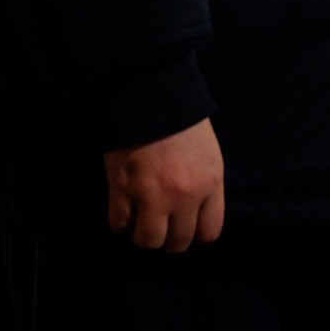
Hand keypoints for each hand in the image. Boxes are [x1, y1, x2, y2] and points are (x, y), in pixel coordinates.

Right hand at [104, 117, 224, 250]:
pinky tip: (124, 207)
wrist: (149, 88)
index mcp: (210, 182)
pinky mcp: (122, 187)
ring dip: (143, 233)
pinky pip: (119, 224)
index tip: (184, 226)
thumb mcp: (207, 151)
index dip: (194, 234)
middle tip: (160, 223)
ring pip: (148, 241)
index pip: (209, 233)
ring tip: (140, 219)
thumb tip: (194, 215)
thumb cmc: (180, 117)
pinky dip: (121, 221)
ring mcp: (152, 194)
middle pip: (178, 242)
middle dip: (168, 237)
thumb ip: (205, 186)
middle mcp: (184, 194)